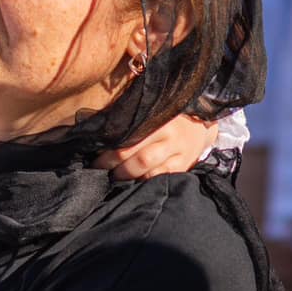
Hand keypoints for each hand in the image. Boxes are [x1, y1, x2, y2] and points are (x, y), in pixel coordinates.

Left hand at [94, 113, 219, 178]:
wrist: (201, 123)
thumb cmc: (166, 116)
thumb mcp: (151, 109)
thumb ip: (128, 116)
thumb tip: (94, 124)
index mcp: (154, 114)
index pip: (124, 131)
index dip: (105, 143)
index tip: (90, 149)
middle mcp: (166, 133)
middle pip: (130, 152)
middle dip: (109, 162)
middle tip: (97, 167)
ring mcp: (176, 151)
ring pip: (144, 168)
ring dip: (125, 175)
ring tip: (112, 176)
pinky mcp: (182, 166)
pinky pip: (158, 177)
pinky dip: (143, 181)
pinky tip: (133, 181)